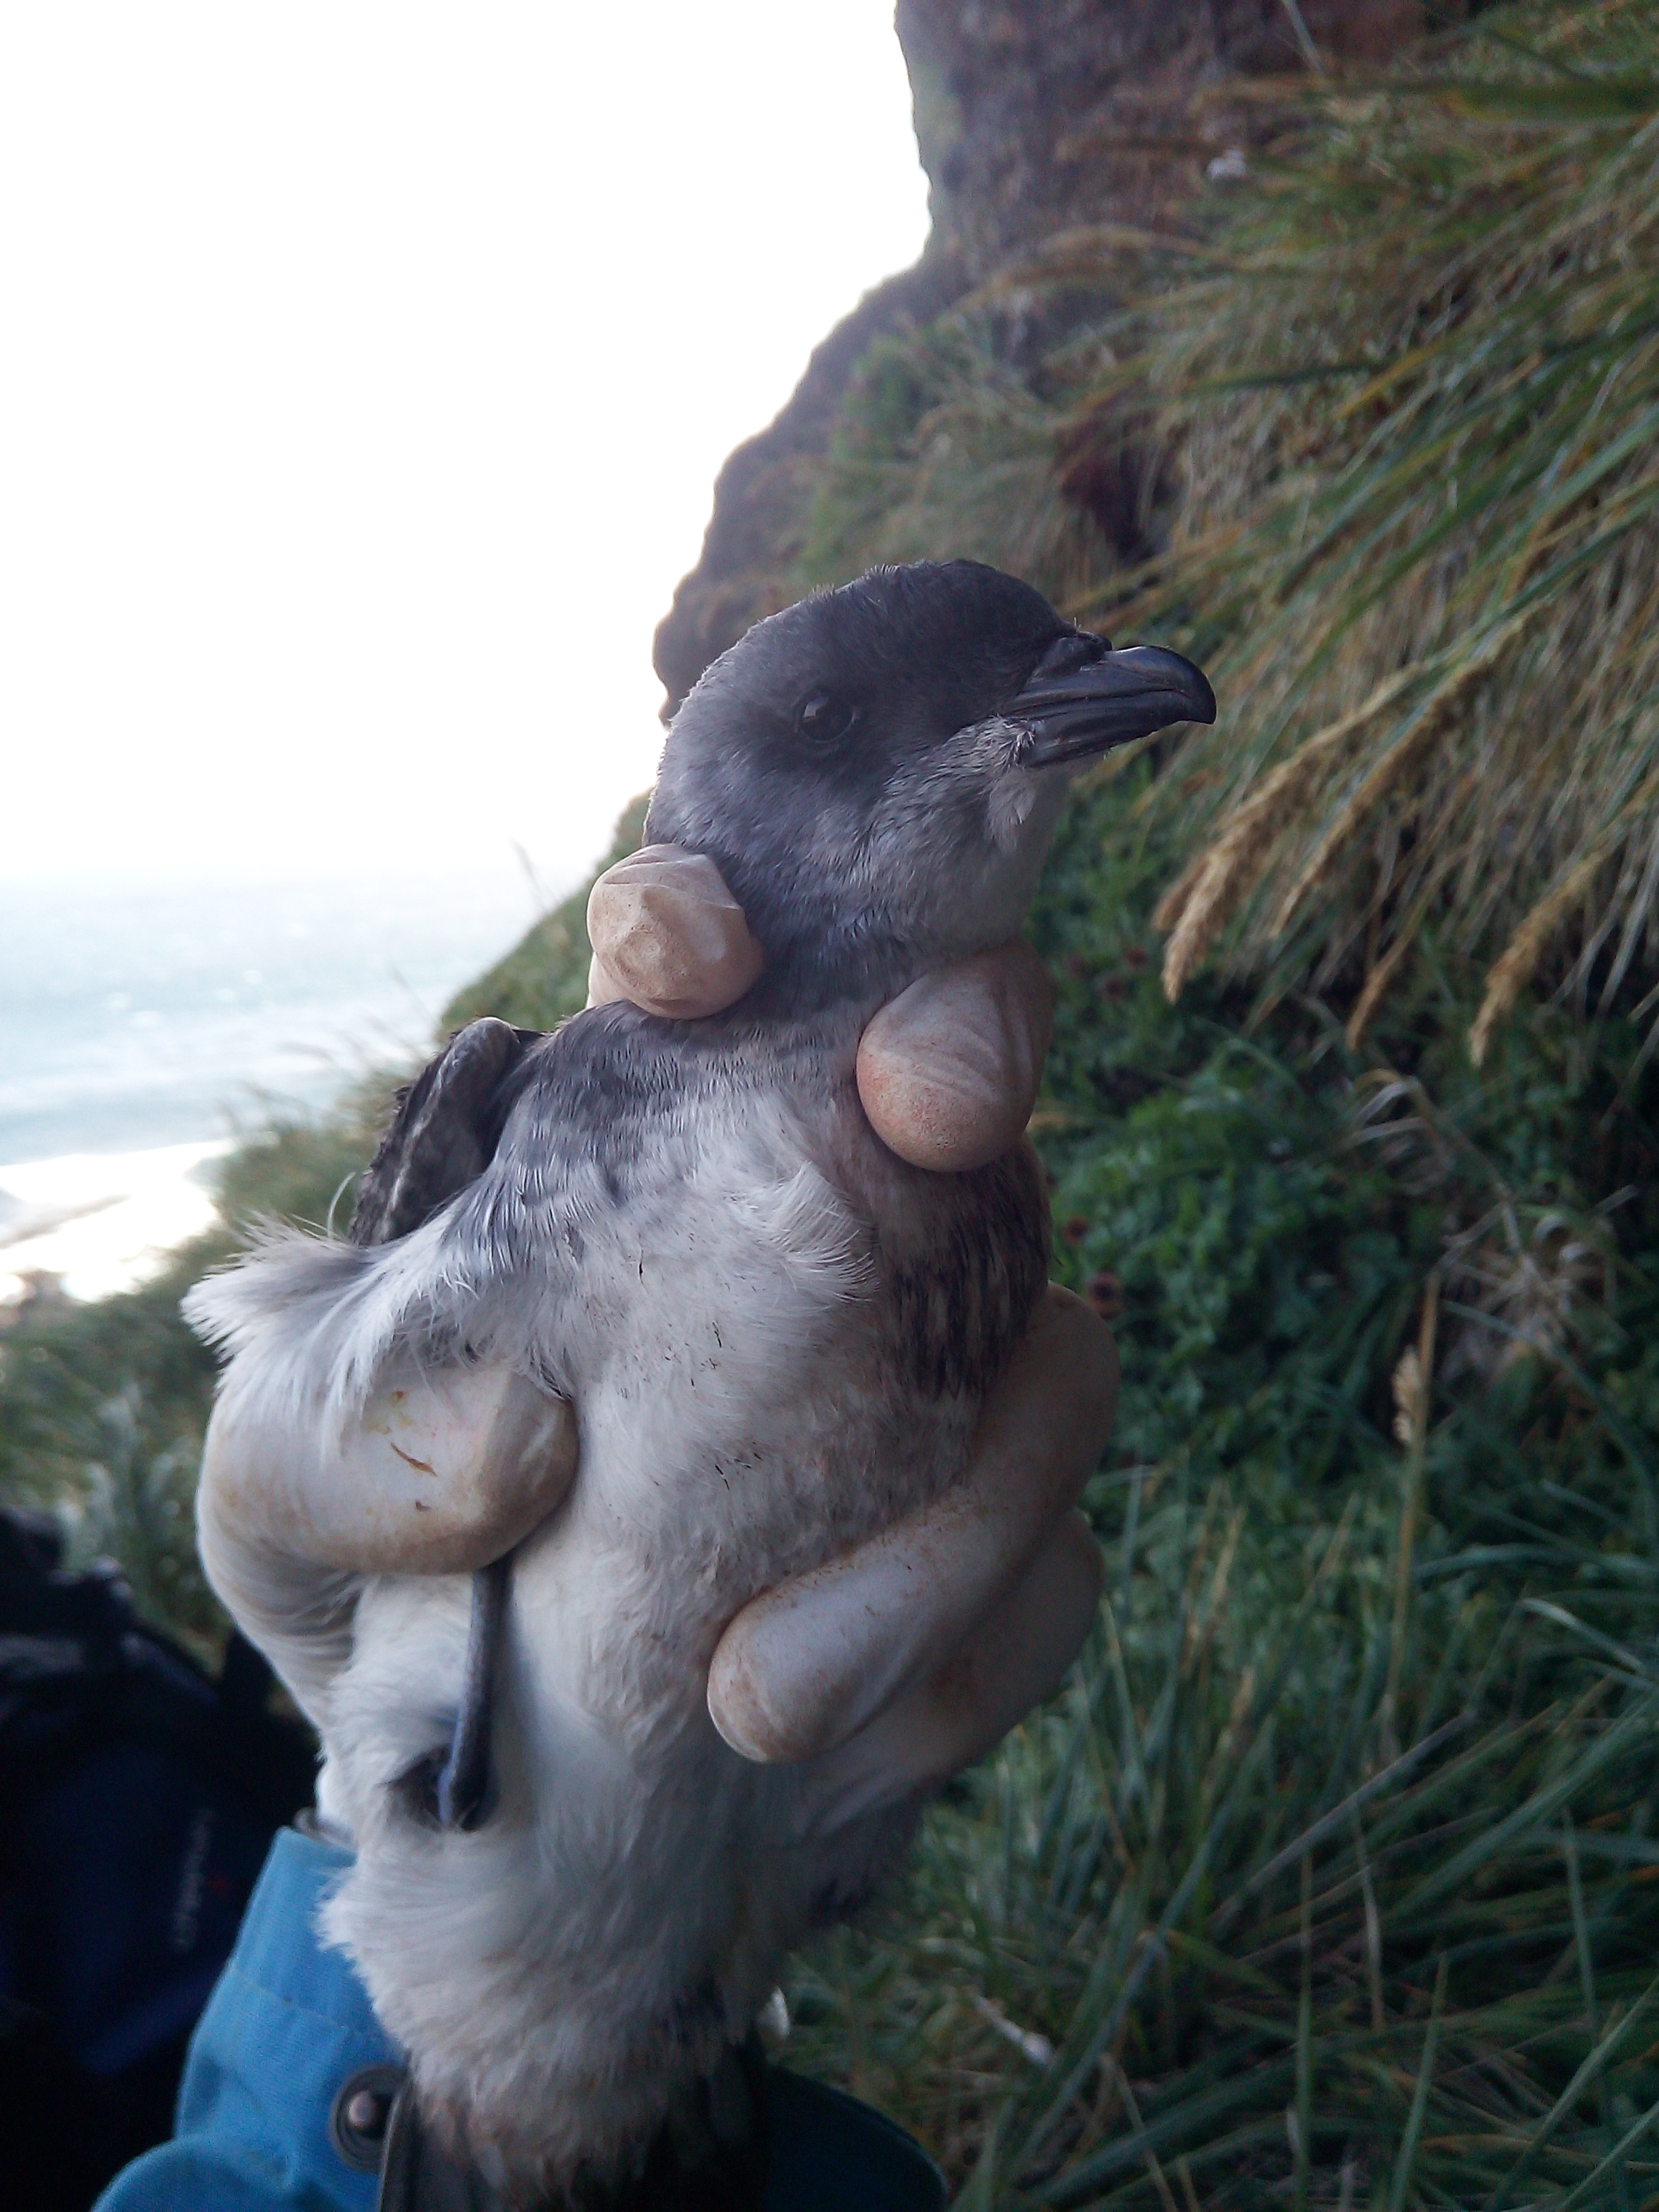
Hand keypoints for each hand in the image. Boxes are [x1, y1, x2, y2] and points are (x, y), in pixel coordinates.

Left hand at [196, 845, 1107, 1801]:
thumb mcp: (286, 1495)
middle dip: (970, 1046)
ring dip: (947, 1519)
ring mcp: (948, 1383)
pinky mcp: (1003, 1549)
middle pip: (962, 1070)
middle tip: (929, 1105)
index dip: (706, 918)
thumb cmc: (381, 1563)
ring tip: (755, 1704)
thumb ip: (338, 1447)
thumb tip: (524, 1442)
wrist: (502, 1777)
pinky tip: (844, 1756)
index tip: (681, 953)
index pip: (696, 977)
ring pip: (1053, 1358)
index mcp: (642, 1159)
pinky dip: (969, 1658)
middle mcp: (830, 1234)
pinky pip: (1059, 1575)